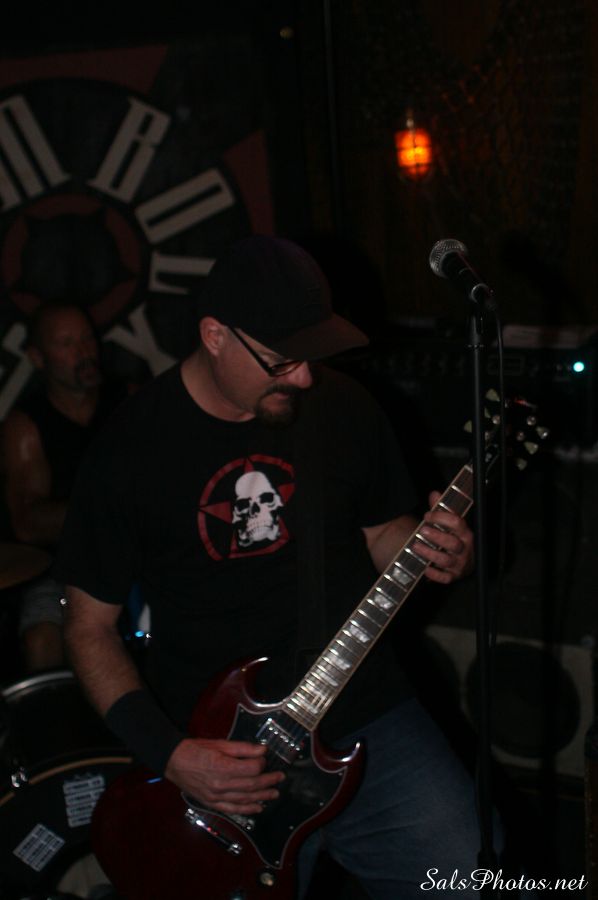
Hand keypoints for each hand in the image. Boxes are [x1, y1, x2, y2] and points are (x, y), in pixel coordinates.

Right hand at [164, 737, 284, 814]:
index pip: (251, 770)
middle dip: (268, 782)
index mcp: (222, 767)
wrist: (174, 761)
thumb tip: (262, 751)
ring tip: (274, 793)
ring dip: (262, 797)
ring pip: (244, 799)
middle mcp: (220, 785)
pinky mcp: (212, 803)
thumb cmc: (196, 749)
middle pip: (251, 786)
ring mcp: (216, 797)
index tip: (265, 758)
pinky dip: (247, 810)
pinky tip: (258, 808)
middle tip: (280, 778)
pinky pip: (232, 809)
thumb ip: (242, 748)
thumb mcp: (220, 744)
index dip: (261, 764)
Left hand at [415, 490, 473, 583]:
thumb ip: (441, 509)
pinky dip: (434, 574)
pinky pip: (444, 578)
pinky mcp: (453, 576)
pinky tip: (424, 567)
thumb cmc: (455, 538)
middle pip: (452, 543)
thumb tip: (434, 494)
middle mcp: (464, 549)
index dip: (441, 518)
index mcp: (465, 533)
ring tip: (416, 546)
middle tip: (422, 530)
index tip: (428, 515)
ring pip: (445, 560)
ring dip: (429, 553)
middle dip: (436, 536)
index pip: (457, 523)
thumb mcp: (451, 523)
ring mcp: (459, 564)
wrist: (464, 560)